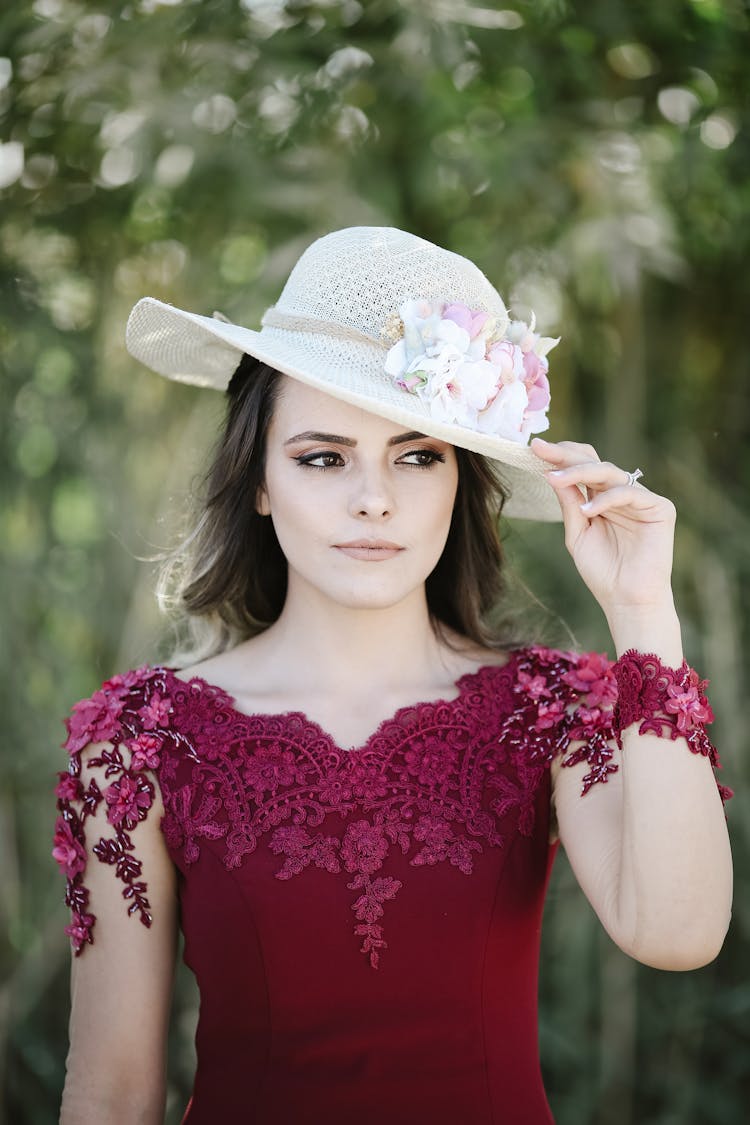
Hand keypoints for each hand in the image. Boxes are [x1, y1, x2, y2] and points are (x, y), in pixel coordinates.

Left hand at [531, 437, 676, 617]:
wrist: (626, 601)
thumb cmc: (603, 571)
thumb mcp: (577, 533)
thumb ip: (569, 504)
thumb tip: (552, 473)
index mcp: (603, 498)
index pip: (584, 466)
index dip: (562, 456)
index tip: (534, 449)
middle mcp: (622, 494)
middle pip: (595, 463)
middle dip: (566, 455)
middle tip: (541, 450)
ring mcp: (642, 499)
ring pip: (610, 473)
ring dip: (579, 472)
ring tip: (555, 479)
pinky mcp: (660, 508)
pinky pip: (629, 493)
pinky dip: (606, 499)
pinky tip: (587, 510)